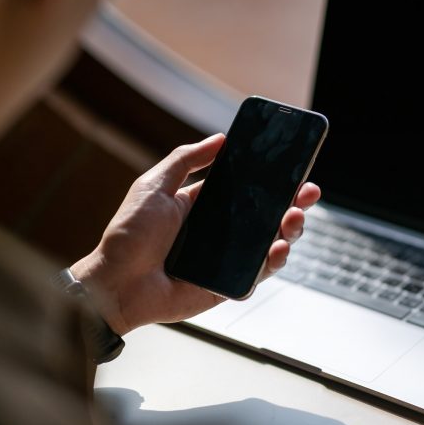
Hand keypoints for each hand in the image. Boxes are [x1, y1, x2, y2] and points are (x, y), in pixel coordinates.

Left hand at [71, 134, 321, 334]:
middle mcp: (220, 232)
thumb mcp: (153, 186)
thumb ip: (186, 160)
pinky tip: (278, 249)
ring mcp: (227, 260)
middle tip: (308, 192)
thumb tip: (220, 138)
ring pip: (270, 243)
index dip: (272, 180)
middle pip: (267, 216)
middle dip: (293, 203)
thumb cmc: (128, 236)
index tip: (294, 167)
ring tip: (294, 218)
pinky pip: (258, 273)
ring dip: (289, 230)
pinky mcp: (228, 285)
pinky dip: (273, 262)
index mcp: (204, 206)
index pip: (248, 190)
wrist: (115, 284)